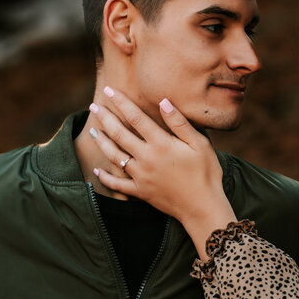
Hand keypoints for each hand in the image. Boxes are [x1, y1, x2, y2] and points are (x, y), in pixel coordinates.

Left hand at [89, 88, 236, 257]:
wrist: (203, 207)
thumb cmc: (206, 173)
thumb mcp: (200, 144)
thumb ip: (179, 123)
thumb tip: (163, 101)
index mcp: (161, 144)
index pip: (136, 118)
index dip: (121, 103)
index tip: (110, 90)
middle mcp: (146, 158)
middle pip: (119, 134)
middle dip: (105, 118)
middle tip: (94, 106)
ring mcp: (141, 176)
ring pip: (114, 156)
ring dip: (101, 142)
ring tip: (92, 131)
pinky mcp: (140, 192)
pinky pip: (117, 184)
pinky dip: (105, 177)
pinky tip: (97, 169)